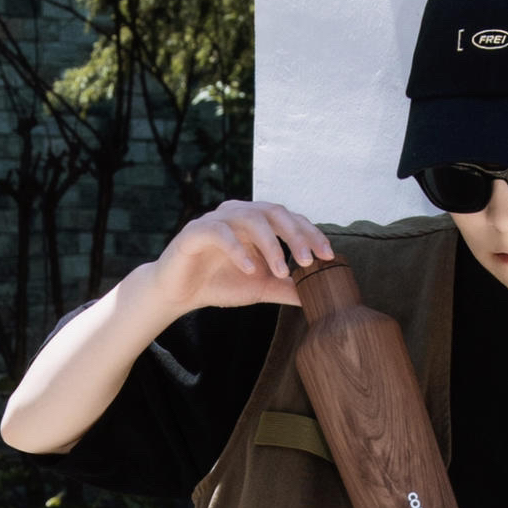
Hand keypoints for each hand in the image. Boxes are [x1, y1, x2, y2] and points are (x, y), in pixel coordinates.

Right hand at [152, 198, 334, 314]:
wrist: (179, 292)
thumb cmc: (220, 283)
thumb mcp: (261, 288)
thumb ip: (288, 288)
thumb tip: (319, 295)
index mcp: (257, 222)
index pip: (290, 220)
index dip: (311, 234)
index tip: (328, 256)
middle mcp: (239, 214)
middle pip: (274, 212)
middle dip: (296, 235)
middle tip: (308, 261)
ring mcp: (217, 219)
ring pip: (250, 218)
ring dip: (270, 244)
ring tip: (281, 270)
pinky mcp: (196, 231)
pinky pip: (220, 232)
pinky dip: (237, 249)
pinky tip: (250, 269)